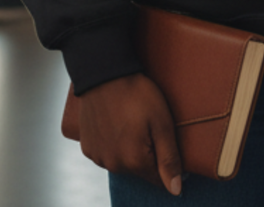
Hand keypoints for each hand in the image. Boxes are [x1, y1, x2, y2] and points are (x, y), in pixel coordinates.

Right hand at [76, 73, 182, 194]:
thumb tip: (176, 190)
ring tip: (132, 122)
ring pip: (122, 164)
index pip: (158, 180)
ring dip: (129, 151)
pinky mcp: (87, 147)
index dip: (167, 165)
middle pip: (140, 171)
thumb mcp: (161, 122)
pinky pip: (106, 155)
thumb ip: (169, 159)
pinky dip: (113, 145)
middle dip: (148, 154)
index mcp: (134, 162)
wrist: (104, 73)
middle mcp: (114, 165)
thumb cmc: (137, 94)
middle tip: (149, 125)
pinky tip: (116, 125)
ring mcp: (98, 157)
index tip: (167, 142)